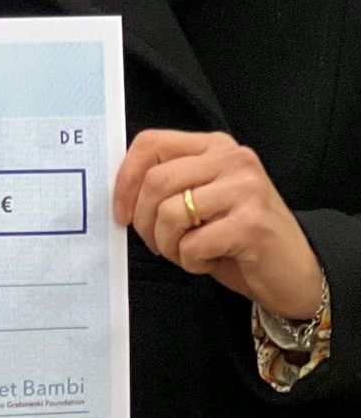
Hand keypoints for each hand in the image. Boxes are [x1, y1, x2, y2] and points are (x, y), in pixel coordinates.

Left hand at [113, 128, 323, 318]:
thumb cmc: (241, 239)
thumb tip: (121, 191)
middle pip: (156, 179)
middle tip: (156, 243)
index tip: (120, 210)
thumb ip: (172, 184)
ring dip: (167, 244)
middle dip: (144, 220)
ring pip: (170, 211)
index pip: (151, 143)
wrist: (297, 274)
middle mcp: (233, 159)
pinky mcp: (251, 223)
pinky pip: (193, 243)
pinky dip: (190, 261)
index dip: (125, 178)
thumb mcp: (204, 199)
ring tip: (186, 253)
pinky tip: (208, 261)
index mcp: (215, 146)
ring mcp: (245, 189)